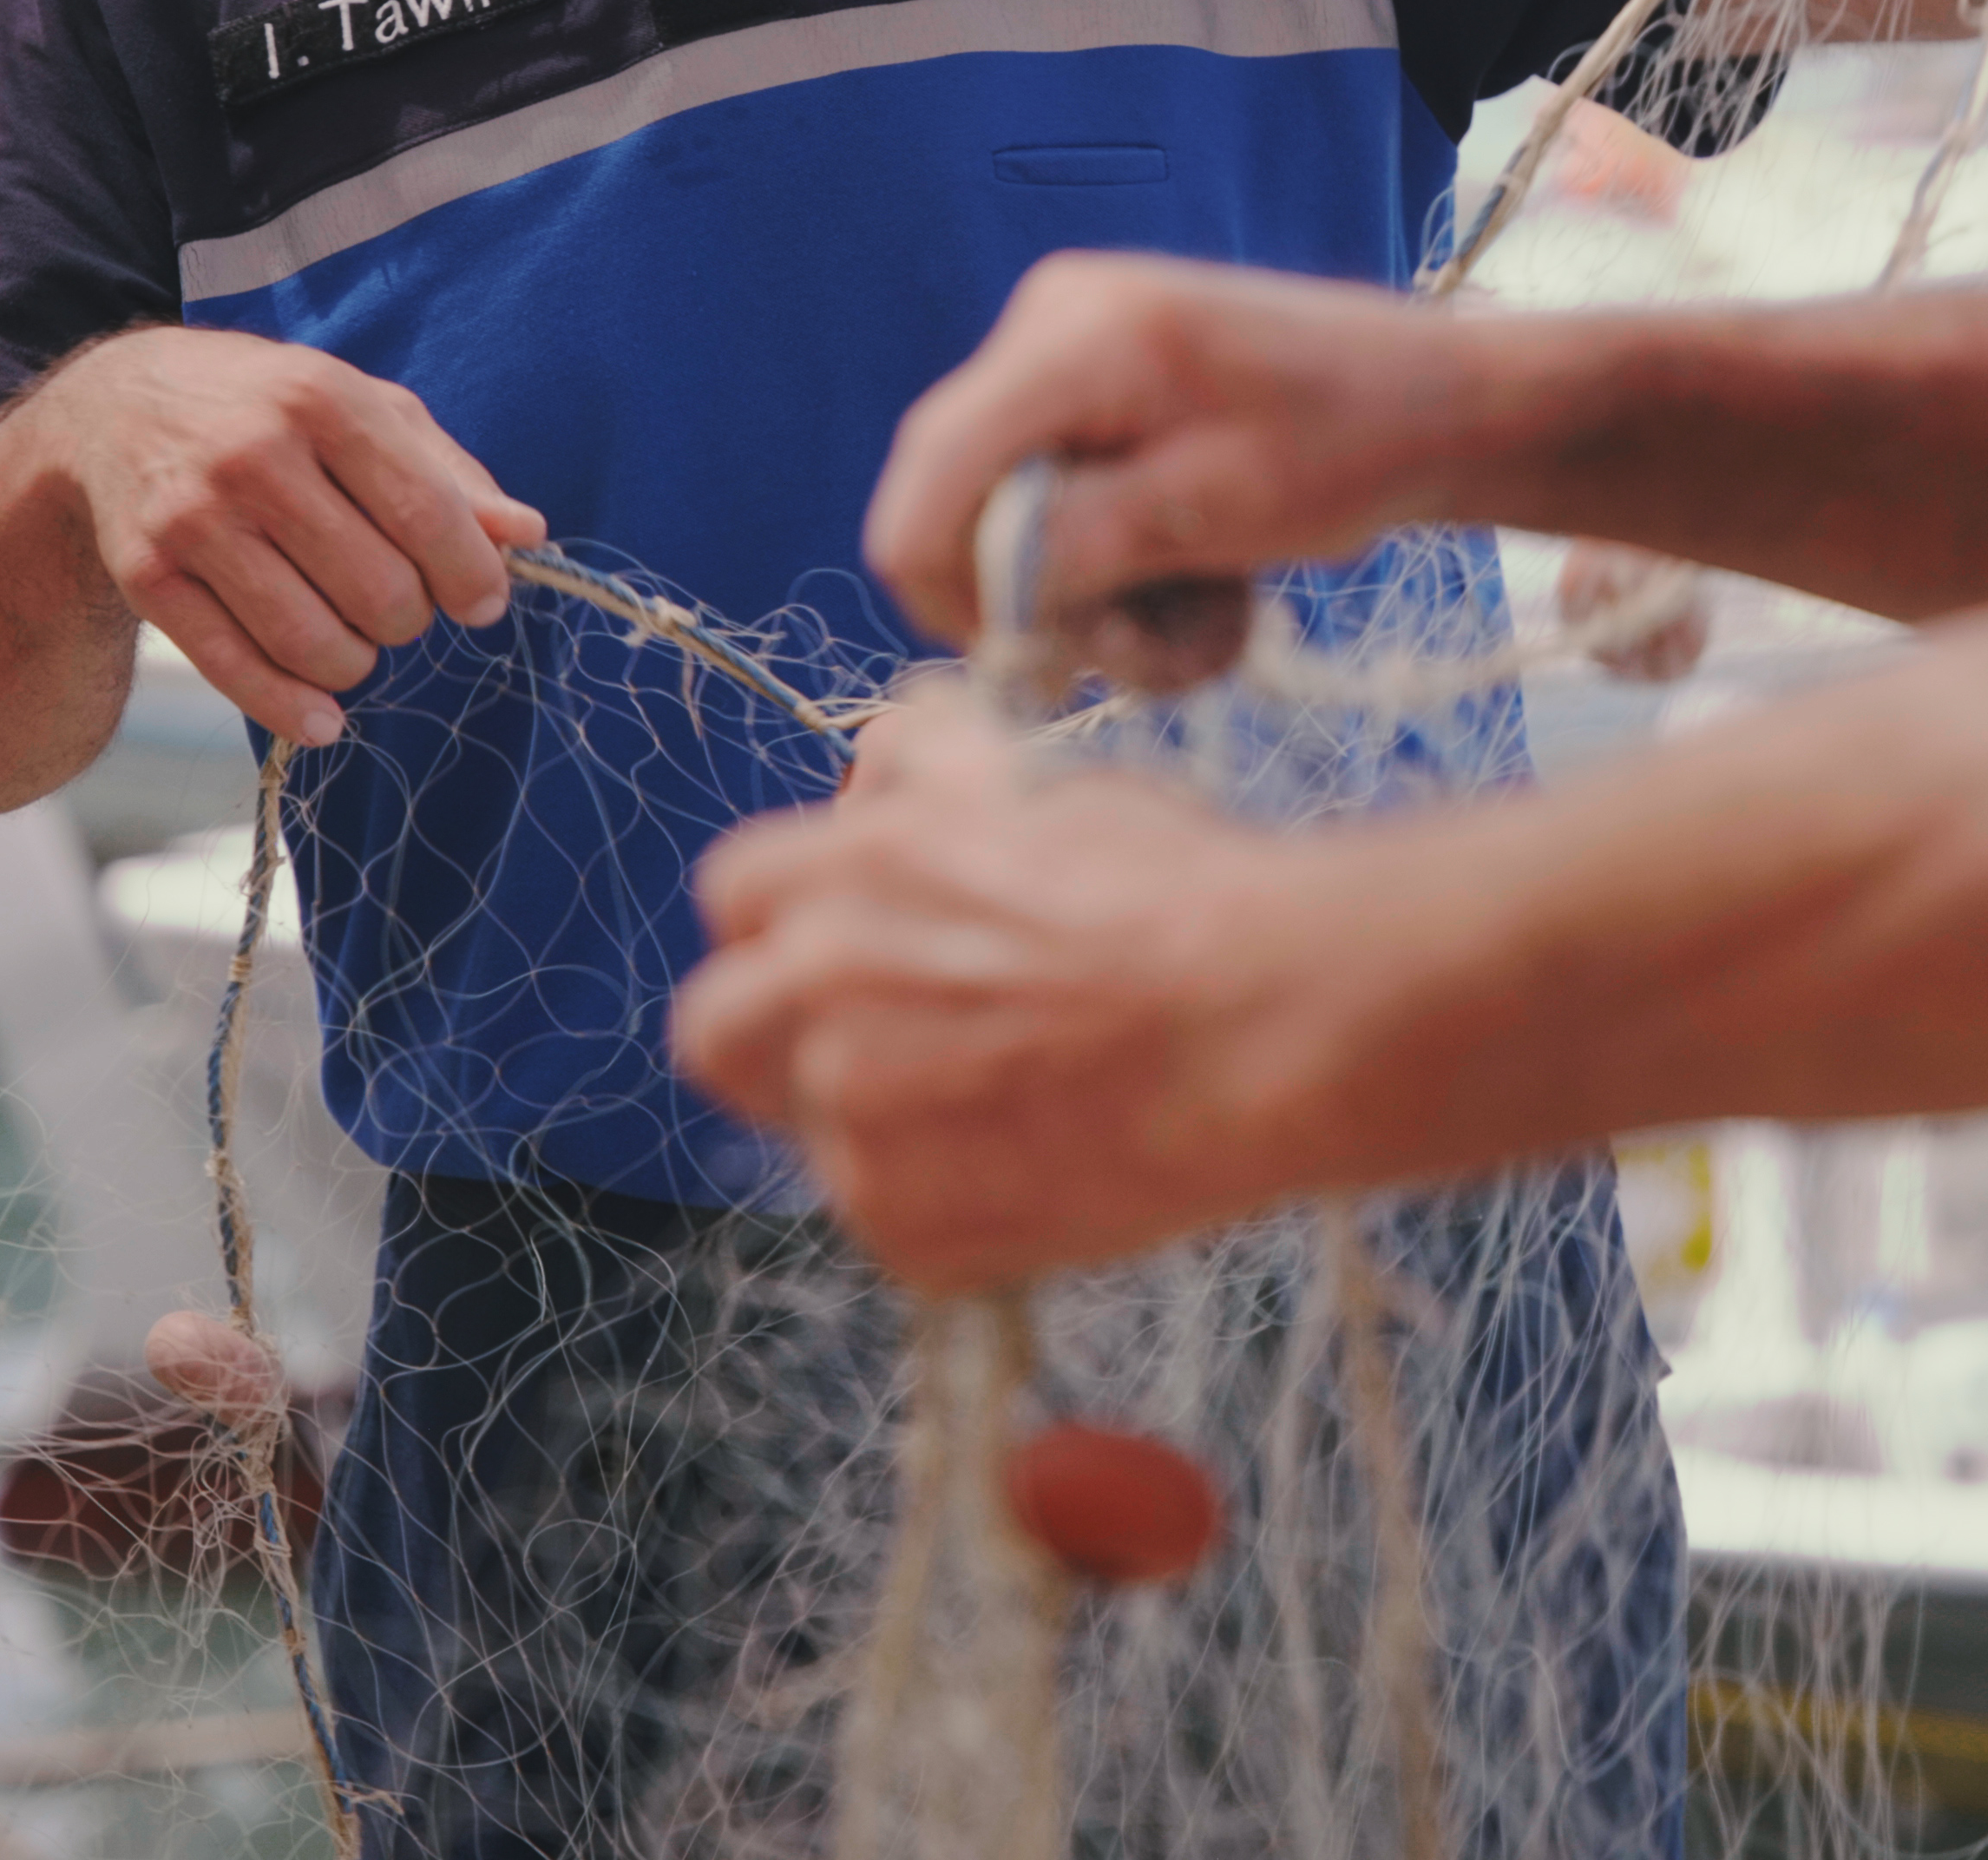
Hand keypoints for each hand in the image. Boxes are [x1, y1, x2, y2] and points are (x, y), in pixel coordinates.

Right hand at [34, 328, 544, 746]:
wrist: (119, 406)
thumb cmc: (272, 408)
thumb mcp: (367, 407)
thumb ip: (449, 474)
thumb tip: (528, 535)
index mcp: (323, 400)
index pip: (424, 512)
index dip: (471, 574)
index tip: (484, 602)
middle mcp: (254, 456)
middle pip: (375, 589)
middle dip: (409, 618)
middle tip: (399, 606)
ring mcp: (193, 519)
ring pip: (310, 639)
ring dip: (355, 663)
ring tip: (357, 642)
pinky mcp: (147, 575)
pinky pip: (232, 668)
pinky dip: (289, 708)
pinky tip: (323, 717)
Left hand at [677, 714, 1316, 1286]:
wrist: (1270, 1026)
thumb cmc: (1180, 891)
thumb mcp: (1044, 782)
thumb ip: (932, 773)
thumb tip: (887, 758)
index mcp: (850, 874)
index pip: (736, 894)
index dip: (791, 912)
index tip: (843, 932)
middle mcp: (826, 996)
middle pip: (717, 1029)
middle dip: (774, 1029)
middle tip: (869, 1032)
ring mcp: (859, 1126)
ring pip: (814, 1130)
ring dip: (880, 1117)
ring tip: (1005, 1096)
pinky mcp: (911, 1229)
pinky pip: (891, 1219)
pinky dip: (947, 1198)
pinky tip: (1040, 1156)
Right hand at [864, 254, 1498, 654]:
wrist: (1438, 402)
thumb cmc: (1349, 447)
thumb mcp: (1209, 511)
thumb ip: (1076, 547)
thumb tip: (980, 602)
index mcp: (1072, 336)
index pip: (933, 477)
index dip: (952, 591)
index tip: (1039, 666)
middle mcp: (1046, 323)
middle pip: (963, 504)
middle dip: (1054, 600)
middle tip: (1162, 646)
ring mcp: (1067, 350)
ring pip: (1016, 521)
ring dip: (1106, 597)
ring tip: (1215, 611)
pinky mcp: (1092, 386)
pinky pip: (1059, 503)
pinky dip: (1125, 564)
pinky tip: (1212, 577)